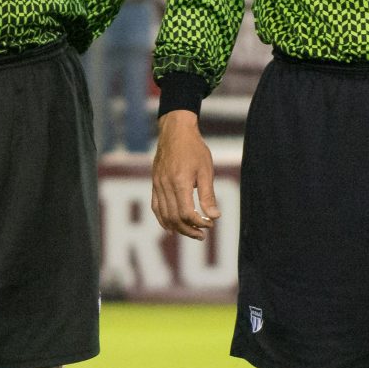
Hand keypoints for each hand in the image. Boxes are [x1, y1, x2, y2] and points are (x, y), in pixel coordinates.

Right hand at [150, 111, 219, 239]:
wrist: (175, 132)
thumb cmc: (194, 149)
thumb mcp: (206, 170)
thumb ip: (208, 195)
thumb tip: (214, 216)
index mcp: (179, 182)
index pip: (186, 213)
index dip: (199, 223)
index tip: (210, 224)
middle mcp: (165, 186)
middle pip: (174, 218)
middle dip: (189, 230)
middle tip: (203, 235)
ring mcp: (157, 185)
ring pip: (164, 215)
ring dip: (177, 228)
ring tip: (191, 233)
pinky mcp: (155, 184)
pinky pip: (156, 207)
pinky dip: (163, 220)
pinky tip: (171, 228)